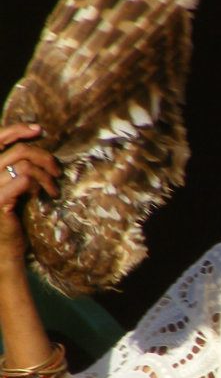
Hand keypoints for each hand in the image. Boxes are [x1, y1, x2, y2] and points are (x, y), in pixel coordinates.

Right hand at [0, 124, 59, 264]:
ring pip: (25, 165)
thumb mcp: (14, 185)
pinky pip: (25, 180)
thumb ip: (19, 166)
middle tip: (57, 170)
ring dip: (46, 175)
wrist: (6, 248)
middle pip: (19, 150)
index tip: (40, 130)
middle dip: (44, 156)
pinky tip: (43, 195)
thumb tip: (37, 143)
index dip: (18, 129)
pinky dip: (39, 184)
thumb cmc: (12, 216)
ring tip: (54, 188)